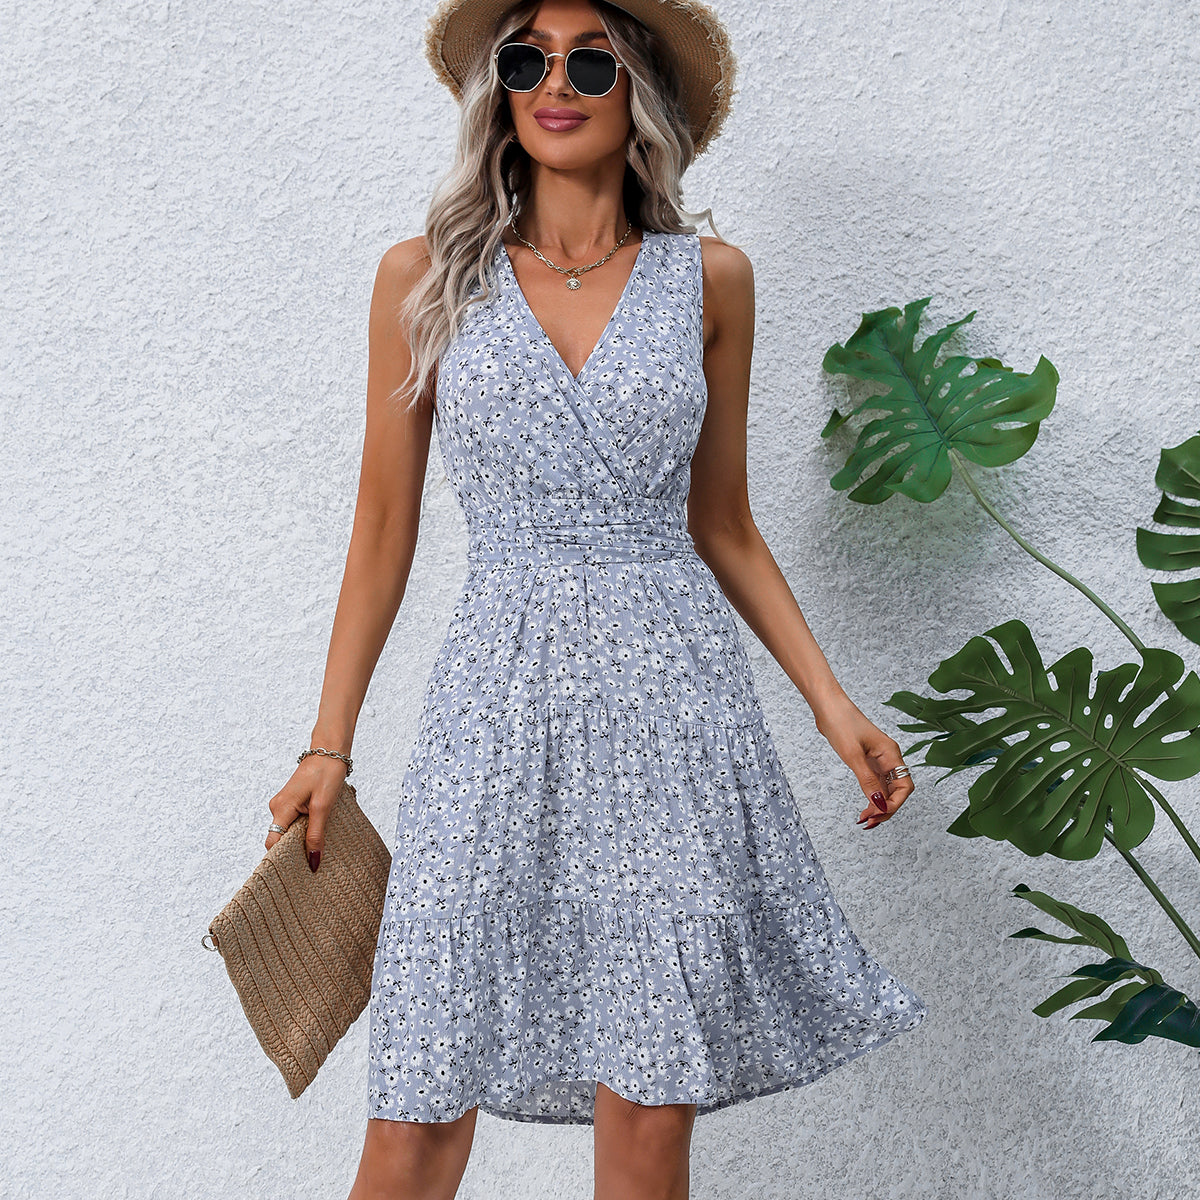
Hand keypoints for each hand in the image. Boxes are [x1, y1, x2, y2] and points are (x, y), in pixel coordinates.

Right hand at [264, 755, 348, 871]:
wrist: (330, 750)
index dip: (283, 859)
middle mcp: (277, 807)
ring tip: (318, 849)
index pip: (272, 843)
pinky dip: (304, 829)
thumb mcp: (323, 807)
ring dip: (301, 840)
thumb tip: (313, 861)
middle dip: (294, 852)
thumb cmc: (327, 773)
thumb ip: (316, 834)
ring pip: (288, 831)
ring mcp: (284, 804)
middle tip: (313, 864)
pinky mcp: (292, 801)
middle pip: (280, 839)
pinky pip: (293, 822)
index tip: (299, 872)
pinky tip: (318, 834)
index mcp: (281, 808)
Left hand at [813, 696, 914, 829]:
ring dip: (878, 806)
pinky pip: (876, 783)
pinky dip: (871, 796)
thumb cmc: (841, 722)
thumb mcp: (853, 754)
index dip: (895, 804)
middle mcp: (888, 758)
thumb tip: (878, 803)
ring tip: (864, 819)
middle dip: (886, 809)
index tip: (877, 813)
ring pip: (886, 790)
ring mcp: (878, 760)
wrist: (827, 706)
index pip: (905, 787)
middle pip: (897, 791)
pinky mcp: (867, 760)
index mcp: (891, 754)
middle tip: (868, 822)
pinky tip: (865, 807)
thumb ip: (867, 779)